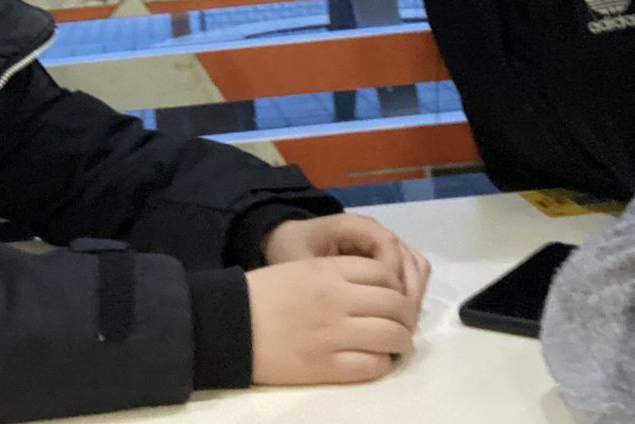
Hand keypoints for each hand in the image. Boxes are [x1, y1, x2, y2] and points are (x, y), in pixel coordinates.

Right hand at [247, 255, 419, 385]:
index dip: (396, 286)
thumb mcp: (299, 269)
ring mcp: (334, 334)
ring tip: (397, 345)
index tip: (394, 297)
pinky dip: (382, 364)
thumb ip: (336, 274)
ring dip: (401, 341)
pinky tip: (377, 361)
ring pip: (391, 336)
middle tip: (403, 323)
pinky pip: (372, 366)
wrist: (227, 325)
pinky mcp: (326, 366)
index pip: (384, 273)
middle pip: (395, 304)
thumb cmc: (261, 295)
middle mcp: (337, 299)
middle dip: (406, 315)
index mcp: (328, 272)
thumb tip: (374, 290)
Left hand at [263, 214, 431, 314]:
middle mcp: (375, 232)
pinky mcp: (387, 259)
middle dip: (409, 293)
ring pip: (415, 266)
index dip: (392, 278)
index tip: (386, 310)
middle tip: (403, 328)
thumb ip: (321, 281)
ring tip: (403, 327)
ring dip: (414, 296)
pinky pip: (410, 273)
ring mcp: (384, 245)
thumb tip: (350, 311)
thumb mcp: (298, 264)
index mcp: (354, 226)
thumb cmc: (291, 250)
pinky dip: (411, 294)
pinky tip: (399, 321)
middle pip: (408, 258)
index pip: (387, 246)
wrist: (288, 239)